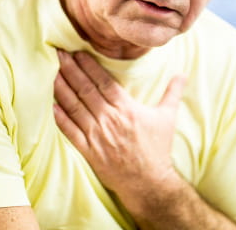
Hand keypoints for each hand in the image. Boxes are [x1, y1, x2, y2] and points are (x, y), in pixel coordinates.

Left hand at [53, 50, 186, 203]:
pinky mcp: (89, 151)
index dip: (88, 66)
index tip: (77, 53)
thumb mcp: (168, 117)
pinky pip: (70, 132)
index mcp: (127, 109)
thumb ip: (172, 93)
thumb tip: (183, 74)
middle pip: (86, 90)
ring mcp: (97, 135)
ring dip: (63, 89)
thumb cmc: (158, 149)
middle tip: (60, 54)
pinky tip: (53, 105)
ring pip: (75, 107)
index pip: (103, 81)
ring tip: (54, 73)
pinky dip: (61, 118)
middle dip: (71, 70)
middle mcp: (110, 119)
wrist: (149, 182)